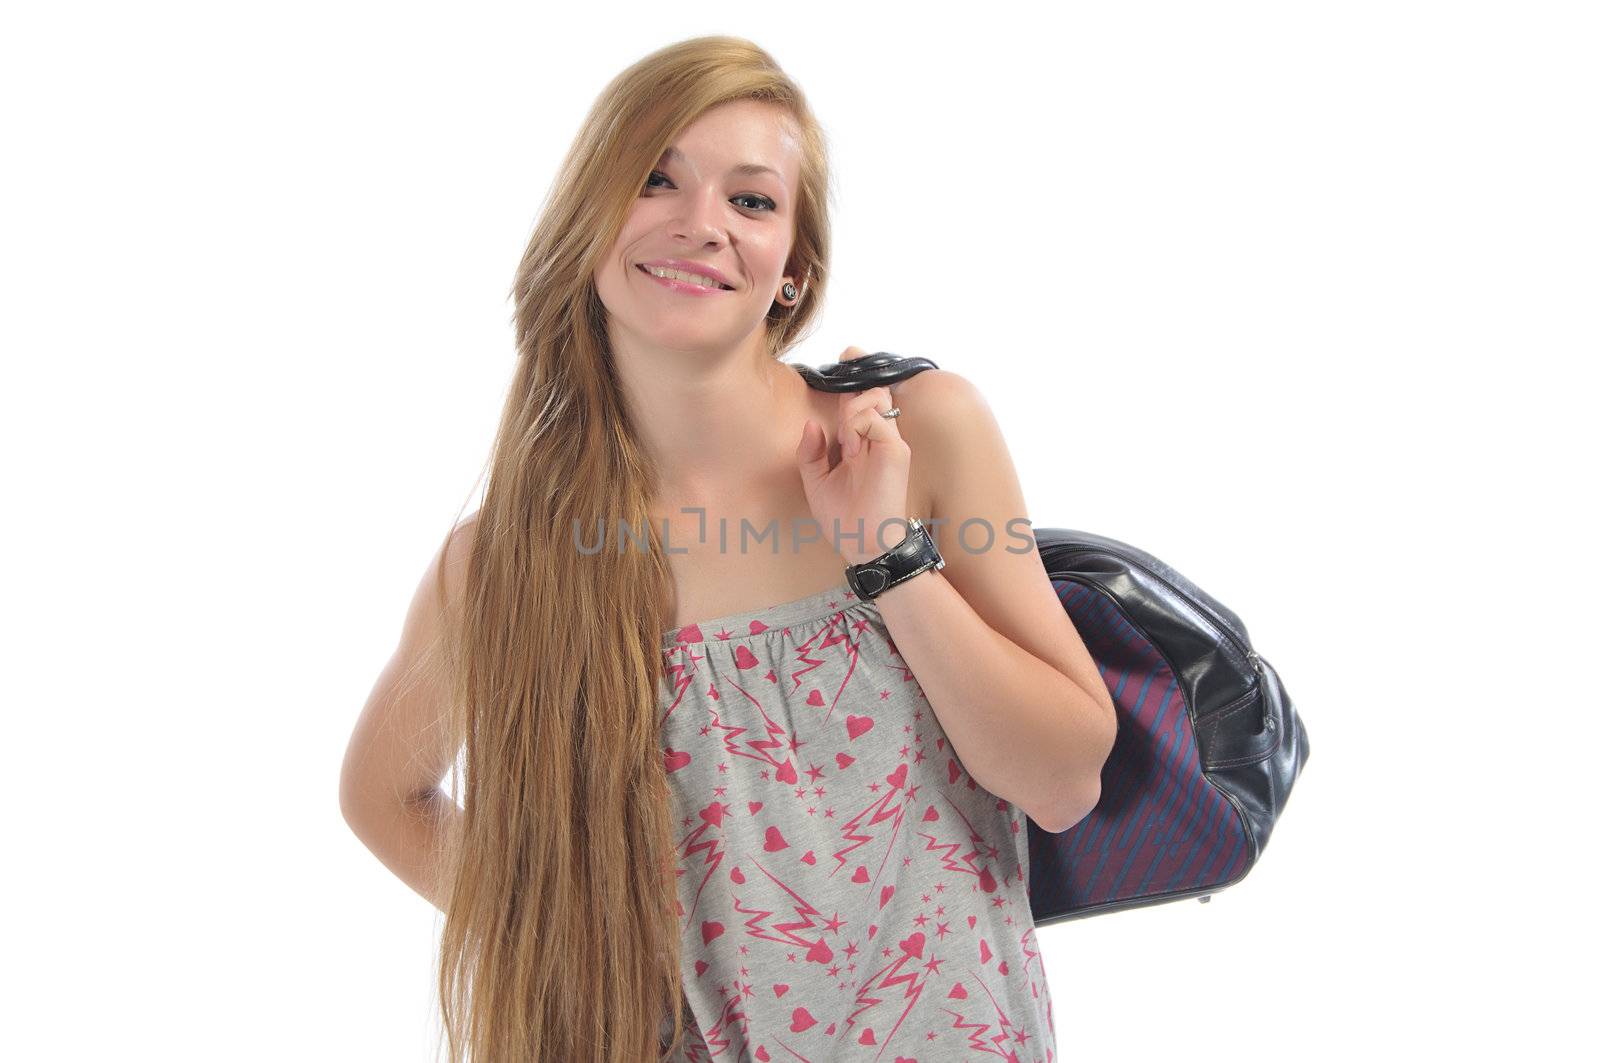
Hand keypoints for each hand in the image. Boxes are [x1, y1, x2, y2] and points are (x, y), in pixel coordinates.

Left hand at [794, 346, 913, 566]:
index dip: (854, 376)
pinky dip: (857, 425)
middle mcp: (878, 438)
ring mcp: (889, 443)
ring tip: (844, 443)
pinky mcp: (897, 452)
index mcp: (861, 443)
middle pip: (870, 391)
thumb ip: (811, 452)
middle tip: (844, 398)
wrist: (862, 544)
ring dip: (851, 411)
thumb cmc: (844, 518)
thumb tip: (811, 424)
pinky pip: (876, 419)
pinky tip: (851, 447)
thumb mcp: (816, 482)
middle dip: (852, 385)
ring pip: (873, 399)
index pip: (860, 399)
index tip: (847, 354)